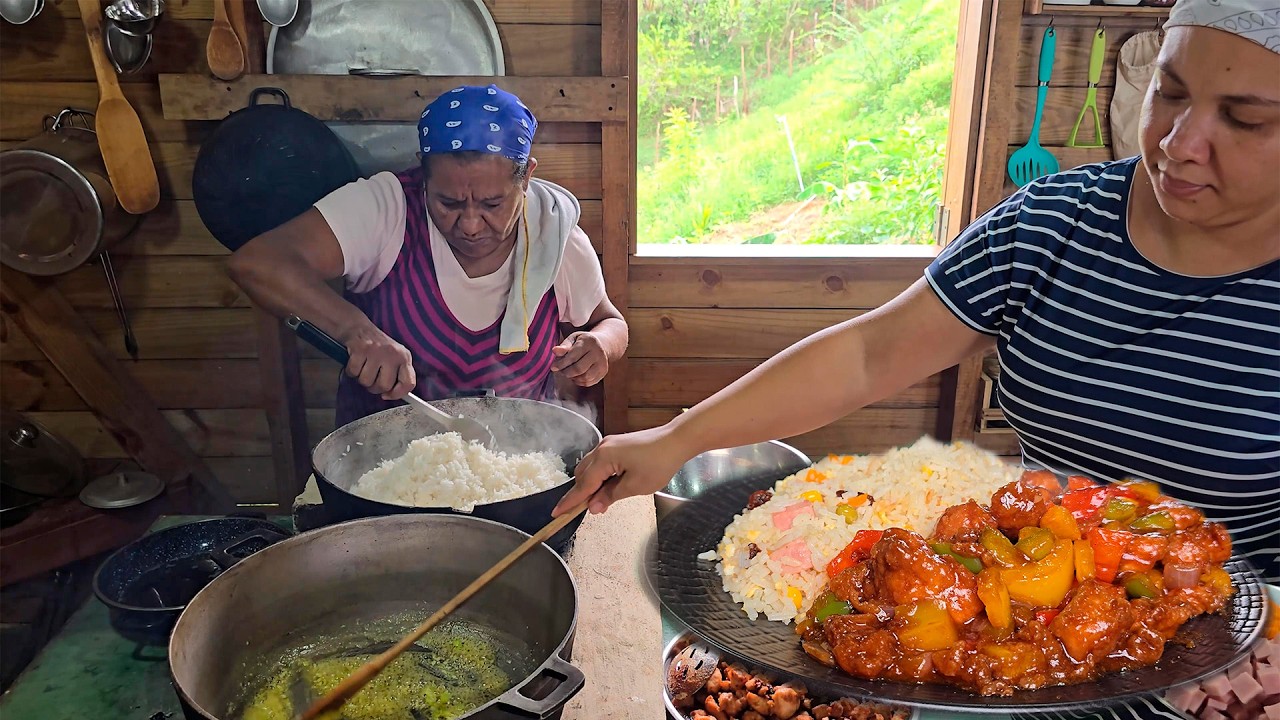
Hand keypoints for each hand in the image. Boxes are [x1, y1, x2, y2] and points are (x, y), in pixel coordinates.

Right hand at [342, 325, 415, 399]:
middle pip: (384, 386)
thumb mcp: (394, 358)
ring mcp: (377, 351)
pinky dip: (351, 371)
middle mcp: (393, 354)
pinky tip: (356, 362)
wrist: (359, 328)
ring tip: (363, 367)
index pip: (409, 383)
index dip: (397, 394)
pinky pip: (353, 373)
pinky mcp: (361, 349)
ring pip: (366, 381)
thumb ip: (396, 376)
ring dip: (361, 378)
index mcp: (404, 358)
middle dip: (374, 387)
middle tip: (371, 378)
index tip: (387, 395)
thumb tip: (390, 395)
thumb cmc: (377, 348)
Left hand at [551, 331, 608, 386]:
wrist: (601, 345)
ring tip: (568, 372)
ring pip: (584, 377)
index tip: (553, 367)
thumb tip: (555, 351)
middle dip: (566, 372)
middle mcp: (598, 353)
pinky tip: (576, 375)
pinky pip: (588, 382)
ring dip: (573, 377)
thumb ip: (564, 345)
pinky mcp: (603, 372)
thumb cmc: (583, 342)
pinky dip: (579, 381)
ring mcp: (603, 364)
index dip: (561, 363)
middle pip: (579, 369)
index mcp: (590, 342)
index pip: (573, 356)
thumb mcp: (573, 339)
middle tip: (561, 370)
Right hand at [552, 425, 692, 515]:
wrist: (676, 441)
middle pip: (582, 475)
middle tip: (583, 511)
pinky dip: (599, 476)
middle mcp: (602, 449)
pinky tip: (607, 486)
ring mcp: (609, 444)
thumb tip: (593, 507)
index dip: (570, 502)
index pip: (582, 485)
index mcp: (604, 458)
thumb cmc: (658, 463)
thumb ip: (610, 496)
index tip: (556, 513)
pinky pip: (600, 463)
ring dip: (590, 485)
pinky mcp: (616, 445)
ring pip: (590, 468)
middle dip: (580, 493)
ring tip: (599, 501)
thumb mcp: (635, 486)